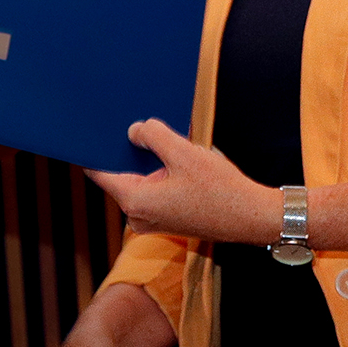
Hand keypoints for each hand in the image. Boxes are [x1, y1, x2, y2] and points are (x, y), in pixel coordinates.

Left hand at [86, 121, 277, 244]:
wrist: (253, 219)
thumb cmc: (221, 190)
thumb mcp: (184, 153)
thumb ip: (153, 136)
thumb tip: (133, 131)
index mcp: (135, 201)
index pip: (99, 172)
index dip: (96, 148)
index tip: (94, 130)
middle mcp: (137, 216)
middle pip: (121, 174)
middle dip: (130, 151)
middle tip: (141, 126)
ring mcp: (151, 220)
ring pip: (140, 181)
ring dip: (151, 161)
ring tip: (168, 142)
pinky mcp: (165, 219)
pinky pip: (153, 190)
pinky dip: (161, 174)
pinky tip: (178, 159)